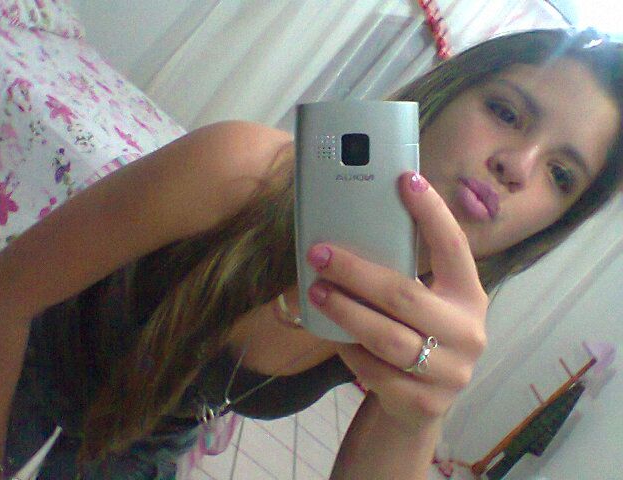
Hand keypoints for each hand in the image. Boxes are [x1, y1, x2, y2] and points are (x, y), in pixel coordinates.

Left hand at [305, 171, 488, 431]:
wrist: (422, 406)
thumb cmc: (417, 338)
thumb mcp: (423, 305)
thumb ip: (402, 276)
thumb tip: (351, 232)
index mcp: (469, 296)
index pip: (454, 247)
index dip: (431, 213)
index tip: (405, 179)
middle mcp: (468, 332)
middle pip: (405, 295)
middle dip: (356, 272)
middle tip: (320, 253)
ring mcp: (450, 371)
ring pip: (386, 336)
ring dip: (345, 310)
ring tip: (316, 291)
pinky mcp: (424, 402)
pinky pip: (374, 370)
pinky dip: (349, 350)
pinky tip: (334, 336)